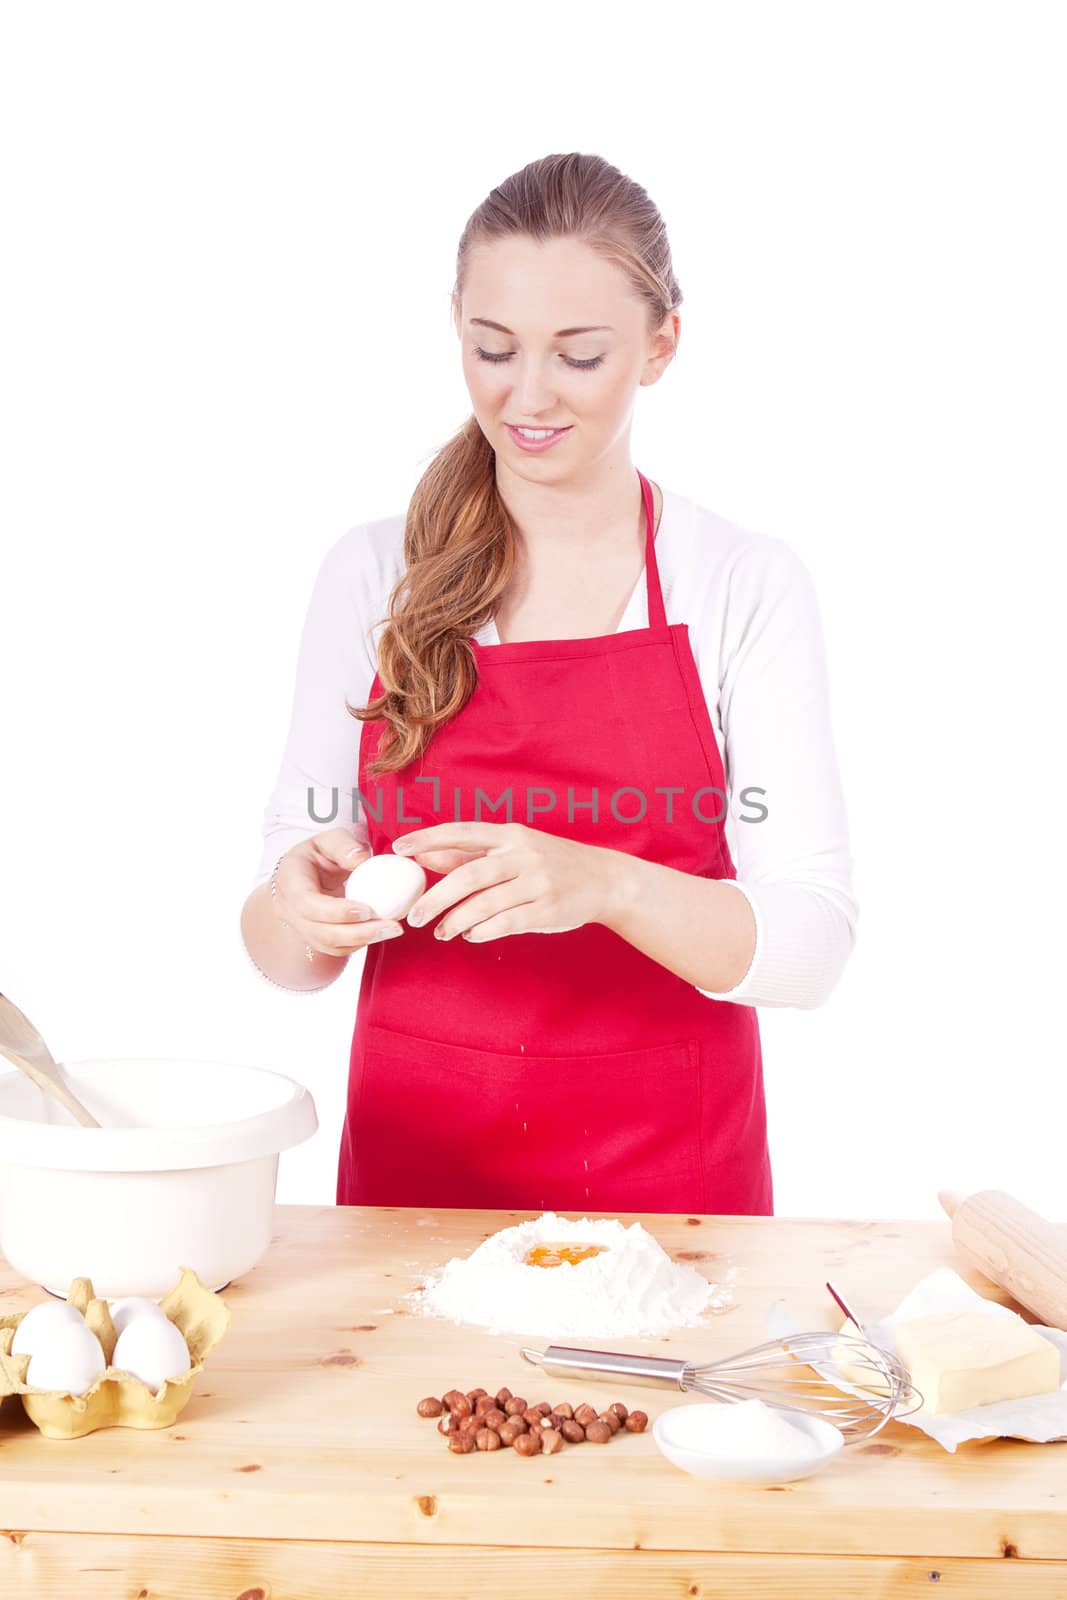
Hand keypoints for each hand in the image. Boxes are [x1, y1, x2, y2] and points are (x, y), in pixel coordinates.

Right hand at [270, 827, 404, 955]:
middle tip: (392, 926)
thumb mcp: (329, 840)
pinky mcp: (315, 939)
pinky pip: (337, 949)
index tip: (367, 910)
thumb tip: (362, 859)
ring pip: (330, 945)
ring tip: (393, 929)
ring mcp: (300, 927)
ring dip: (364, 940)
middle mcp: (289, 909)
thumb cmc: (319, 855)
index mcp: (289, 881)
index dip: (336, 911)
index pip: (307, 903)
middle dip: (359, 933)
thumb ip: (343, 845)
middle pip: (321, 932)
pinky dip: (361, 943)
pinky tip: (382, 932)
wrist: (308, 874)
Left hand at [393, 821, 623, 941]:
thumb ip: (470, 854)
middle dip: (436, 897)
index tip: (399, 848)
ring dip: (457, 921)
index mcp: (510, 835)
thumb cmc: (551, 863)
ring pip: (486, 903)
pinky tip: (471, 935)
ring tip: (441, 932)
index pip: (462, 832)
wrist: (605, 880)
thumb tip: (425, 853)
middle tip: (415, 916)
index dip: (429, 839)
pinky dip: (484, 931)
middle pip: (469, 875)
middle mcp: (523, 855)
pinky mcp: (548, 909)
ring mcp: (538, 882)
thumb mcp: (513, 849)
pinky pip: (507, 923)